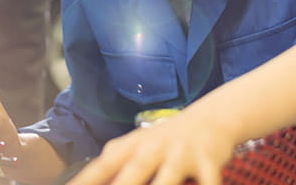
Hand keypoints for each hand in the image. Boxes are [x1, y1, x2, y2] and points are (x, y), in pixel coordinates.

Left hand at [68, 111, 238, 184]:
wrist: (213, 116)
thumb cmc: (167, 138)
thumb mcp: (139, 144)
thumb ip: (114, 161)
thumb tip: (82, 179)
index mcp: (134, 146)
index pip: (104, 165)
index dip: (86, 180)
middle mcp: (155, 147)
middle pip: (134, 170)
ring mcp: (182, 153)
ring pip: (167, 178)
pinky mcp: (208, 159)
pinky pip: (208, 182)